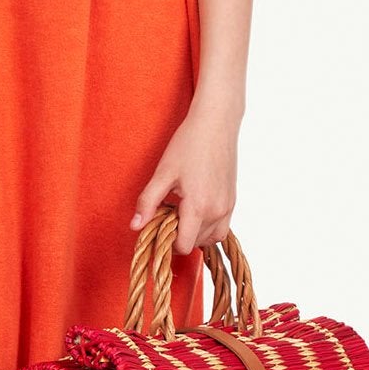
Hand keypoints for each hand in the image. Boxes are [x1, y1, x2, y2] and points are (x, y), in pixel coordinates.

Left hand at [129, 100, 238, 255]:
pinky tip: (195, 208)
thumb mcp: (163, 173)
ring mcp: (228, 206)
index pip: (183, 246)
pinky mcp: (233, 200)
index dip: (167, 242)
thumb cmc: (188, 144)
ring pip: (211, 239)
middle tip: (168, 211)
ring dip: (195, 233)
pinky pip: (222, 228)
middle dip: (179, 234)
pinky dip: (208, 227)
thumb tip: (135, 226)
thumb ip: (148, 202)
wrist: (216, 124)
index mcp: (199, 207)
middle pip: (195, 243)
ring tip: (181, 211)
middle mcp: (217, 211)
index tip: (158, 224)